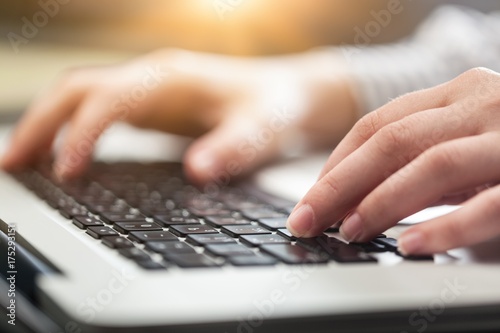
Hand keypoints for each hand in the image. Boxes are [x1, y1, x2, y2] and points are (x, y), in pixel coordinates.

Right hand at [1, 49, 357, 185]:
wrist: (289, 94)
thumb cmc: (275, 107)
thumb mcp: (263, 129)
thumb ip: (232, 148)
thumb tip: (197, 172)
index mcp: (170, 78)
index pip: (108, 101)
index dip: (82, 135)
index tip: (66, 173)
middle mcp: (151, 78)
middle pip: (76, 91)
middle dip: (40, 124)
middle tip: (10, 164)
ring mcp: (148, 91)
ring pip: (80, 98)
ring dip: (47, 125)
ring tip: (19, 161)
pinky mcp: (151, 106)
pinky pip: (98, 113)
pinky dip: (72, 132)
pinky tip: (63, 157)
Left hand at [287, 67, 499, 254]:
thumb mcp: (461, 148)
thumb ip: (416, 165)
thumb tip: (353, 203)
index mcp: (455, 94)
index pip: (377, 125)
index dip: (335, 165)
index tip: (308, 200)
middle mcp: (481, 104)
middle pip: (391, 141)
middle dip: (339, 185)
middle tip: (305, 221)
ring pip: (432, 164)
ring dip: (380, 202)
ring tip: (347, 233)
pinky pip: (487, 205)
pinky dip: (445, 227)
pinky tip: (409, 246)